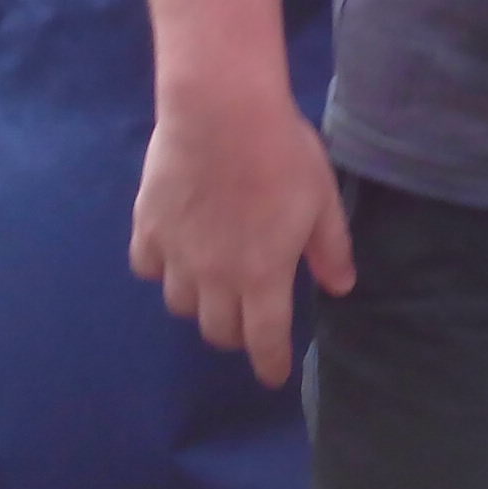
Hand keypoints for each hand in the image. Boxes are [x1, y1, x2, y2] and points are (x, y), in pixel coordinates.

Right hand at [130, 79, 355, 387]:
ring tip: (212, 284)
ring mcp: (176, 255)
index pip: (264, 340)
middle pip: (218, 330)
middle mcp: (214, 278)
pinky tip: (175, 253)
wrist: (219, 112)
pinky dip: (162, 269)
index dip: (269, 363)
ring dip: (200, 303)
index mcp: (262, 276)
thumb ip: (330, 249)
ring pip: (181, 305)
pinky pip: (149, 268)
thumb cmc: (281, 153)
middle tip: (247, 319)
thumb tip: (340, 287)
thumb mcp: (322, 200)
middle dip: (236, 333)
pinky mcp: (147, 228)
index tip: (272, 376)